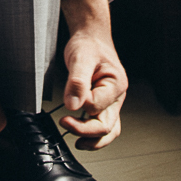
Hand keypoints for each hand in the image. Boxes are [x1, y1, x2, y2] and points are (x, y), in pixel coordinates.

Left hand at [58, 0, 128, 150]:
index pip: (98, 106)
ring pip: (108, 130)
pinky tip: (80, 136)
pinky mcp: (103, 104)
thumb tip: (73, 106)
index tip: (67, 103)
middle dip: (85, 130)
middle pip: (106, 126)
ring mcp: (111, 102)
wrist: (91, 37)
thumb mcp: (80, 58)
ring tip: (76, 142)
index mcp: (116, 84)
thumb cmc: (89, 44)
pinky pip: (102, 125)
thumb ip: (77, 82)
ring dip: (92, 140)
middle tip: (64, 123)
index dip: (81, 106)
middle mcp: (116, 96)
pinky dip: (92, 134)